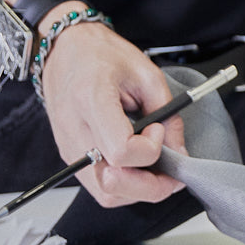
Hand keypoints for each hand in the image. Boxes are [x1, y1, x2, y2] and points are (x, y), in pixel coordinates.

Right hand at [38, 10, 187, 206]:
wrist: (65, 50)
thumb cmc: (102, 54)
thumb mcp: (145, 73)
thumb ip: (166, 114)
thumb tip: (178, 152)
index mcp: (91, 100)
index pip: (120, 150)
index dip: (149, 149)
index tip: (158, 128)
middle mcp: (74, 131)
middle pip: (112, 184)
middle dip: (150, 186)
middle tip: (172, 171)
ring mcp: (68, 148)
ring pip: (105, 194)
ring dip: (138, 189)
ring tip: (158, 169)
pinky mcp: (68, 156)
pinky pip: (98, 186)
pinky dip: (124, 185)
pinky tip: (139, 167)